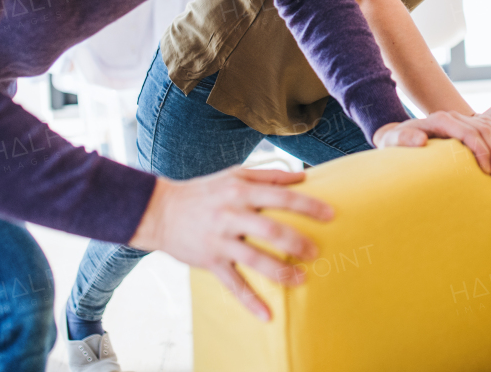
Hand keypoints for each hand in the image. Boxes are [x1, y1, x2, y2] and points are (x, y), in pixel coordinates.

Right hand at [129, 166, 332, 321]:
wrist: (159, 210)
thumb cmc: (204, 191)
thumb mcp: (234, 174)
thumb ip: (269, 174)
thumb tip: (302, 176)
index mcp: (240, 191)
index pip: (281, 197)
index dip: (308, 206)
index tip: (331, 214)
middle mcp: (231, 215)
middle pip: (271, 230)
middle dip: (297, 242)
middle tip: (317, 252)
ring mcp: (220, 241)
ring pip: (254, 259)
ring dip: (281, 271)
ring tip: (302, 279)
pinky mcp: (210, 262)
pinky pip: (233, 284)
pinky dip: (250, 301)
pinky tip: (268, 315)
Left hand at [374, 111, 490, 179]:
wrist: (396, 133)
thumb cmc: (395, 141)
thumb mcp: (394, 141)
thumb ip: (405, 140)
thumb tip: (422, 140)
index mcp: (440, 119)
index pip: (469, 133)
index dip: (481, 151)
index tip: (487, 171)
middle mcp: (453, 116)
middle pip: (483, 130)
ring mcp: (460, 118)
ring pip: (489, 126)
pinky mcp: (464, 122)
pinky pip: (489, 122)